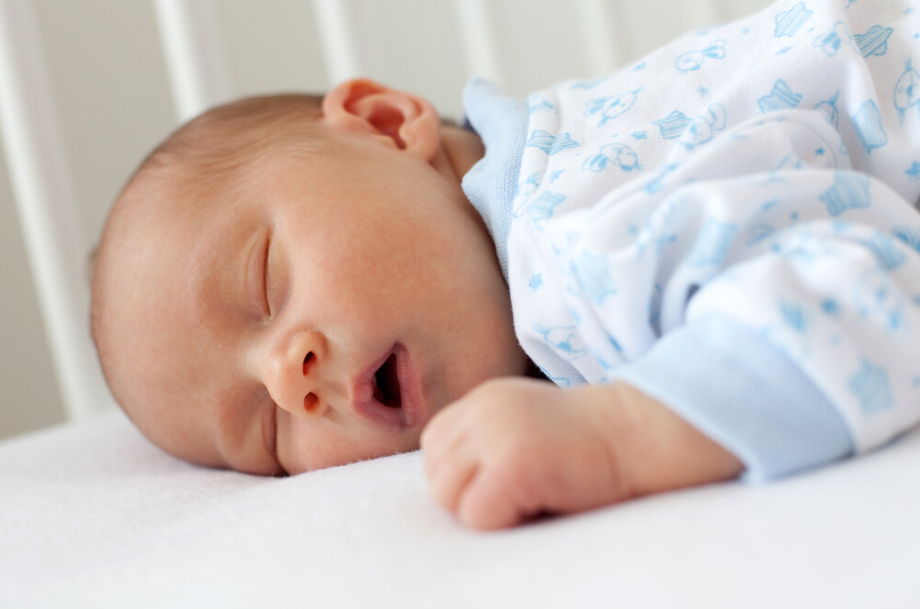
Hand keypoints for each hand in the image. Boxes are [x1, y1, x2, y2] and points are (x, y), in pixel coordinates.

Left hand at [421, 378, 628, 528]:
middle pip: (436, 476)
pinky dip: (504, 521)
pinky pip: (476, 515)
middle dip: (470, 496)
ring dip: (485, 509)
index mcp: (482, 400)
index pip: (434, 449)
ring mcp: (495, 434)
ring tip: (531, 496)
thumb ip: (485, 439)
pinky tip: (542, 501)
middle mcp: (481, 411)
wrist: (641, 433)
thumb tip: (449, 485)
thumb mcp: (525, 422)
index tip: (505, 479)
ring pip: (448, 498)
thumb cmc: (590, 442)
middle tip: (522, 492)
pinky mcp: (512, 463)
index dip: (463, 476)